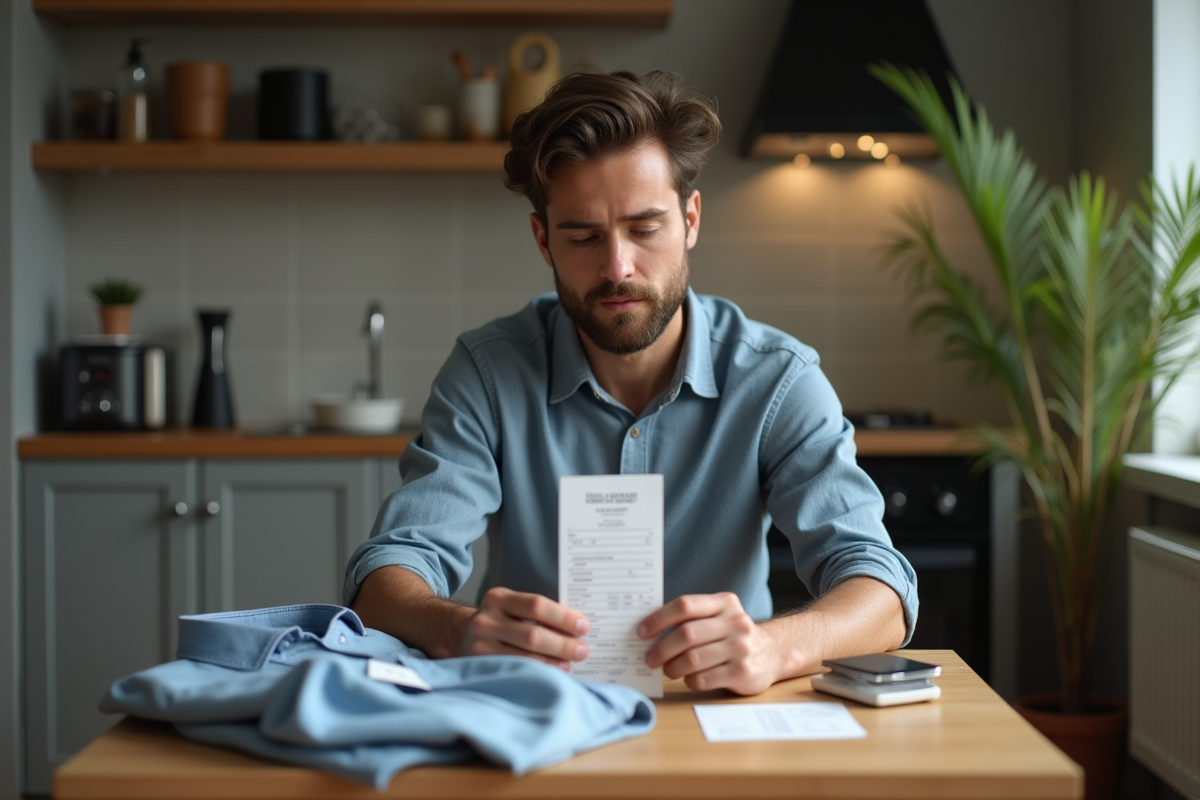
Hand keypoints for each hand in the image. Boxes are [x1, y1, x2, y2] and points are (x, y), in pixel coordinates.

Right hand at [462, 586, 590, 668]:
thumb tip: (576, 628)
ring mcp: (480, 645)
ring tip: (570, 664)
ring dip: (553, 662)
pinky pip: (516, 670)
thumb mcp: (510, 608)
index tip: (583, 626)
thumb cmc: (498, 622)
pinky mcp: (480, 665)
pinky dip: (538, 672)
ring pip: (525, 657)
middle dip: (563, 644)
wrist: (459, 635)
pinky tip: (551, 673)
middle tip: (582, 650)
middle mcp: (487, 620)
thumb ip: (536, 613)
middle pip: (533, 634)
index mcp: (498, 598)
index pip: (536, 605)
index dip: (563, 617)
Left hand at [638, 592, 781, 694]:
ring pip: (693, 659)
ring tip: (667, 670)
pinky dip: (689, 680)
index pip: (685, 605)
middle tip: (649, 658)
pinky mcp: (743, 673)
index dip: (659, 618)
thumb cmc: (733, 635)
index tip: (641, 631)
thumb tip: (649, 631)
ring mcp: (741, 648)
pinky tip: (689, 678)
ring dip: (672, 668)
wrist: (773, 654)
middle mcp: (735, 623)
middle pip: (687, 634)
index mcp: (724, 602)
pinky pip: (703, 679)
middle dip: (661, 648)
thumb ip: (692, 618)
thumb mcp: (719, 616)